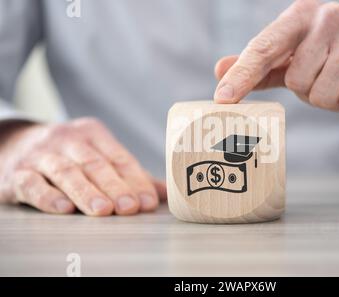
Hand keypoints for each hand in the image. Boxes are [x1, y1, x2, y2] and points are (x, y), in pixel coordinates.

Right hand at [0, 118, 165, 215]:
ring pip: (66, 172)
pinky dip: (48, 196)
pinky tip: (64, 209)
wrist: (16, 144)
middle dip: (115, 187)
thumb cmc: (69, 156)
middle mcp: (68, 140)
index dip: (135, 180)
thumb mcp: (99, 156)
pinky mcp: (18, 173)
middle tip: (130, 208)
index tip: (148, 202)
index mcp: (93, 134)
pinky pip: (32, 183)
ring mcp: (42, 155)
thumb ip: (130, 175)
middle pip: (95, 164)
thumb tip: (165, 194)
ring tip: (103, 210)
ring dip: (86, 192)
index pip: (119, 158)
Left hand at [214, 0, 338, 119]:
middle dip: (311, 92)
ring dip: (334, 100)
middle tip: (328, 77)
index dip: (242, 75)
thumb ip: (260, 65)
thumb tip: (219, 70)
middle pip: (297, 83)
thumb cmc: (335, 56)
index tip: (223, 99)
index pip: (264, 49)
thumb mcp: (295, 55)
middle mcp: (328, 18)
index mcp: (300, 16)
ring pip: (324, 96)